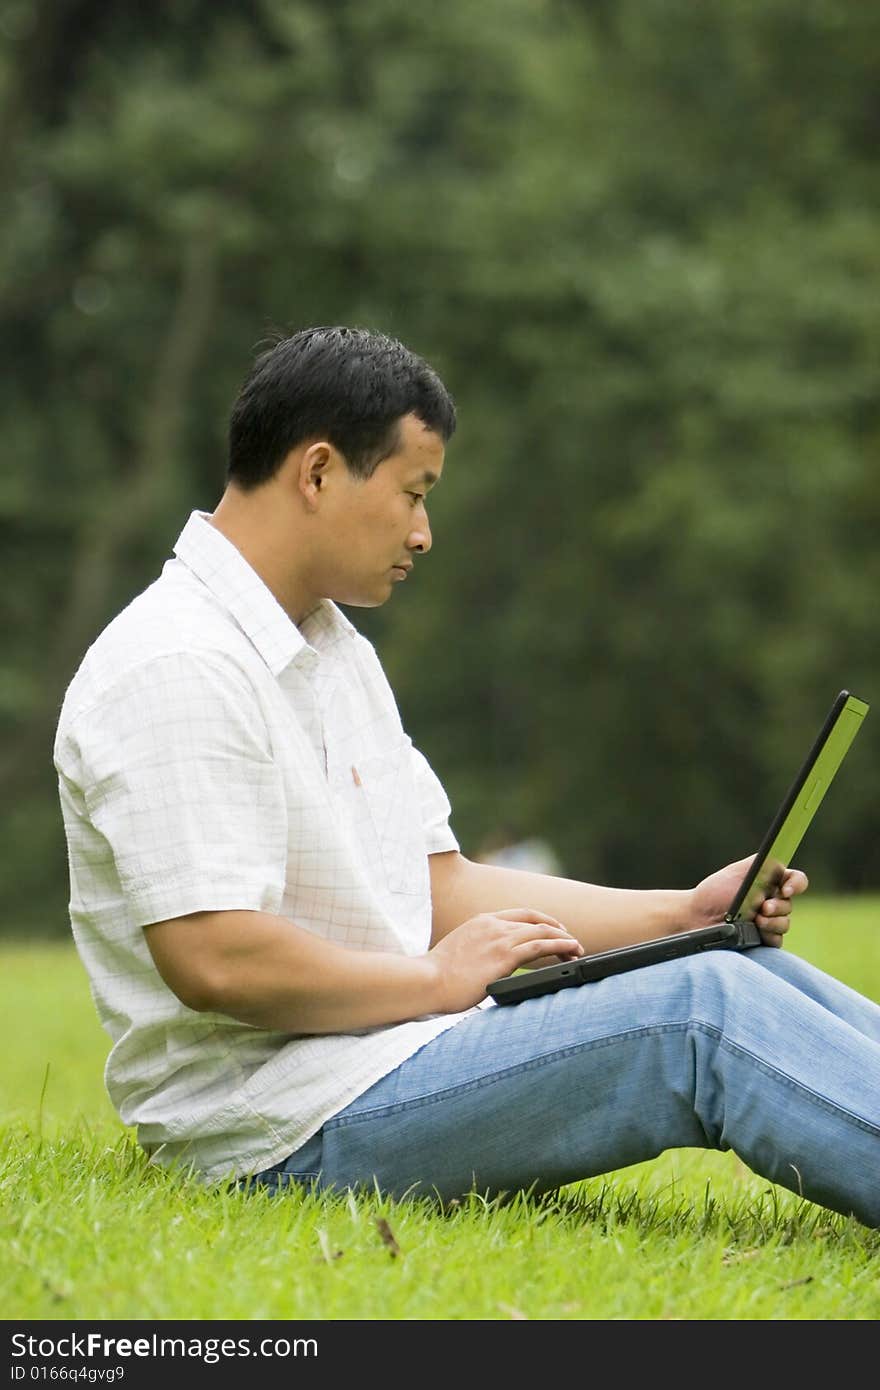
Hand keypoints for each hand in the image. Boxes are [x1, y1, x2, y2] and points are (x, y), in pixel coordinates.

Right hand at [427, 907, 583, 1011]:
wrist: (426, 981)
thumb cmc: (436, 975)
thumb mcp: (459, 953)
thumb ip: (477, 951)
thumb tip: (488, 964)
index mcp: (481, 921)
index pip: (519, 914)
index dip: (540, 920)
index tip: (553, 928)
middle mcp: (492, 925)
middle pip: (534, 921)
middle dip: (556, 931)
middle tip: (571, 942)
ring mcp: (499, 939)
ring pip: (541, 932)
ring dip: (564, 940)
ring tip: (577, 949)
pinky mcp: (504, 956)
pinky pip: (541, 946)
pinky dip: (560, 946)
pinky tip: (571, 950)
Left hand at [690, 857, 808, 947]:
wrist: (696, 916)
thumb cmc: (715, 892)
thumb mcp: (736, 871)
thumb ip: (759, 864)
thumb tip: (780, 859)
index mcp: (770, 883)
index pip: (796, 880)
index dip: (797, 884)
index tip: (786, 889)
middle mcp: (772, 902)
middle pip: (789, 904)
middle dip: (778, 906)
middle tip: (763, 908)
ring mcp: (768, 922)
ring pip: (784, 924)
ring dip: (773, 922)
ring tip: (756, 920)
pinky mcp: (762, 939)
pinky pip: (776, 941)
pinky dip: (769, 936)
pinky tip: (756, 932)